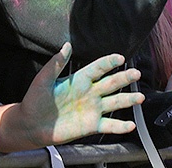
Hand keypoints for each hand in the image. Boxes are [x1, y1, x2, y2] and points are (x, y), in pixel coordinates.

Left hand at [12, 43, 142, 147]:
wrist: (30, 125)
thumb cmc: (35, 100)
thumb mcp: (44, 79)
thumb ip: (56, 63)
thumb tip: (67, 45)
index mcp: (79, 79)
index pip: (98, 67)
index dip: (109, 62)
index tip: (120, 57)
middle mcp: (89, 92)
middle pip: (112, 83)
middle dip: (124, 78)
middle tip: (136, 73)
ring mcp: (92, 109)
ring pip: (115, 102)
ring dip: (128, 100)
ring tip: (140, 97)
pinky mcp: (91, 126)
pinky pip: (109, 125)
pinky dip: (120, 126)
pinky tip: (130, 125)